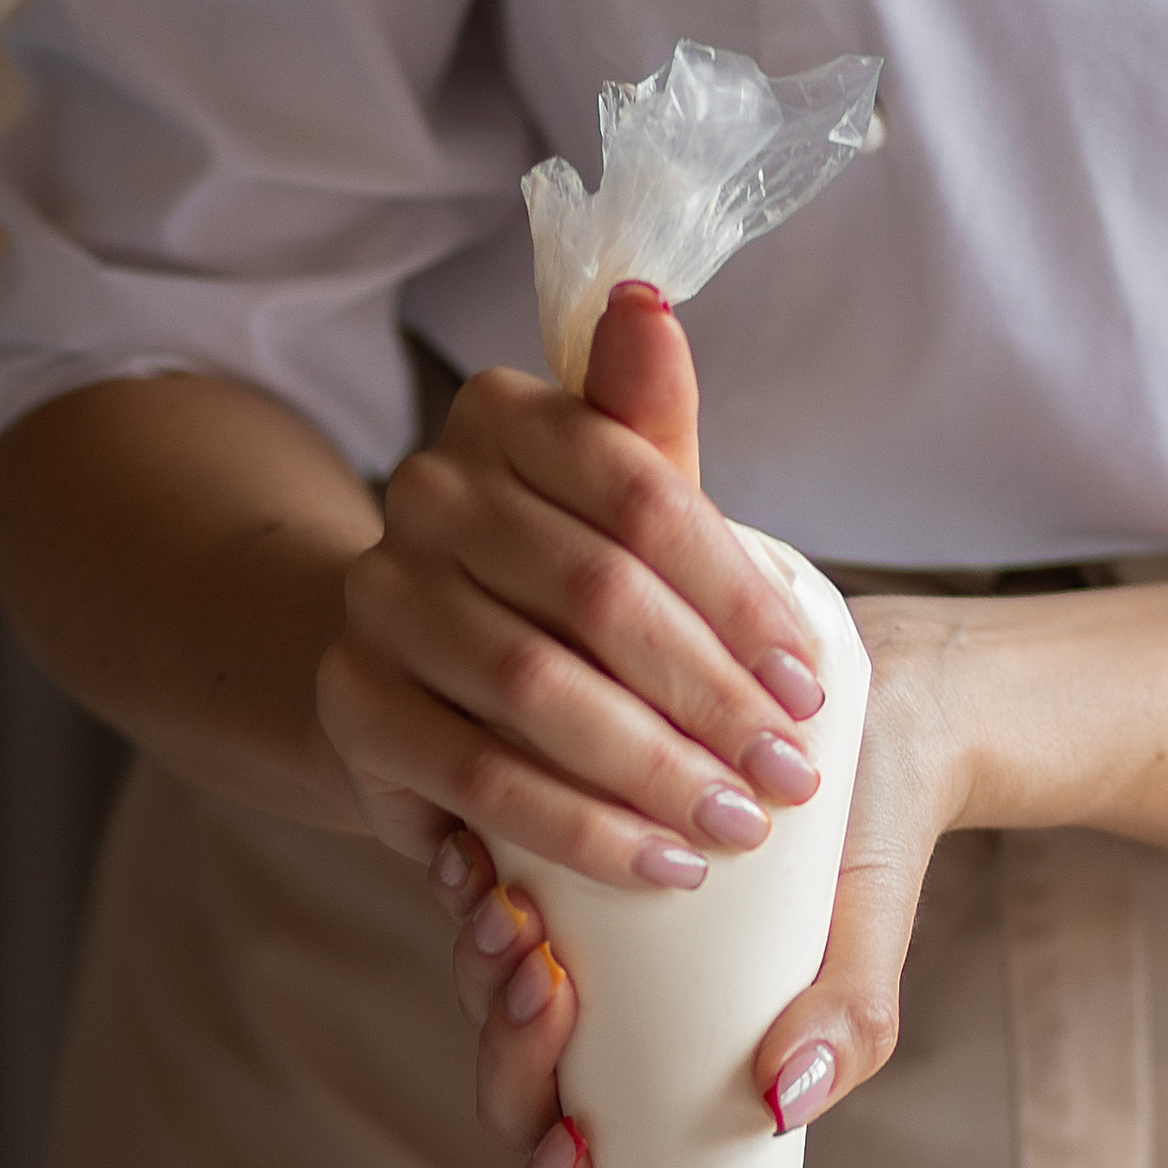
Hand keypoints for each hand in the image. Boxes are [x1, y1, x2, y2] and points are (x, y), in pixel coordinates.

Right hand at [318, 289, 830, 887]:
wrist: (422, 667)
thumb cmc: (559, 587)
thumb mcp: (619, 508)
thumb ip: (647, 423)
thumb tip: (648, 301)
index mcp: (502, 415)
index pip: (640, 494)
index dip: (737, 598)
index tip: (813, 687)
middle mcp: (424, 493)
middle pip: (595, 594)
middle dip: (710, 697)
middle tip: (790, 775)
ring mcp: (378, 597)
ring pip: (536, 687)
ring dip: (653, 771)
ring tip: (737, 826)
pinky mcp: (355, 702)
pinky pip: (479, 775)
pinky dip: (579, 829)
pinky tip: (658, 866)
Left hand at [431, 593, 979, 1167]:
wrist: (874, 709)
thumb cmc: (869, 846)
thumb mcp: (869, 932)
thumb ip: (849, 1023)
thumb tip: (783, 1105)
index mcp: (679, 1086)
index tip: (575, 1145)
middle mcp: (609, 1031)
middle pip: (518, 1099)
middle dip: (512, 1055)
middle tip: (545, 986)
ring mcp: (567, 951)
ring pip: (485, 998)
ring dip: (482, 968)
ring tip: (511, 911)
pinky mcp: (542, 861)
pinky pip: (474, 897)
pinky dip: (463, 884)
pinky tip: (471, 848)